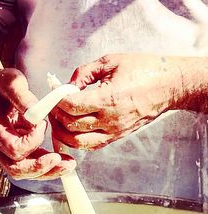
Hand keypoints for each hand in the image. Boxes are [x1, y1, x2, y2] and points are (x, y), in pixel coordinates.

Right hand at [0, 68, 75, 179]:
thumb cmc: (0, 86)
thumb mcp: (10, 83)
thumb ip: (22, 97)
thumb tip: (36, 114)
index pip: (14, 148)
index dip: (32, 140)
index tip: (43, 124)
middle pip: (17, 168)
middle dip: (41, 167)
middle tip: (60, 160)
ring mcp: (6, 150)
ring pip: (26, 171)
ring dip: (48, 170)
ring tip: (68, 165)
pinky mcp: (18, 150)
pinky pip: (32, 164)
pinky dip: (48, 165)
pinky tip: (64, 160)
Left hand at [50, 53, 186, 149]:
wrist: (168, 86)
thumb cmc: (143, 70)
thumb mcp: (111, 61)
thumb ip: (84, 72)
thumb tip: (67, 85)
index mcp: (108, 98)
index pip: (71, 105)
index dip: (57, 99)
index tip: (54, 92)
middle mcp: (110, 120)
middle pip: (71, 125)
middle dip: (56, 115)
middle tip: (53, 105)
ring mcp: (114, 131)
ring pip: (79, 142)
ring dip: (63, 133)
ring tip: (58, 120)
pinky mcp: (117, 137)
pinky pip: (92, 145)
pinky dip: (77, 140)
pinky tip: (72, 129)